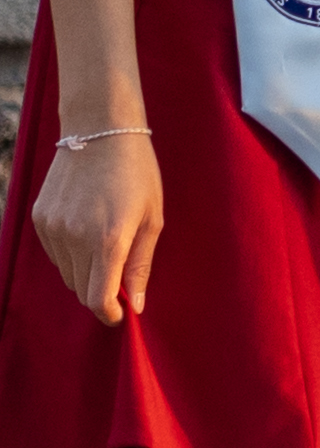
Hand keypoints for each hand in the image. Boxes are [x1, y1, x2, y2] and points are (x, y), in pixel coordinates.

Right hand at [31, 130, 161, 325]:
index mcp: (107, 241)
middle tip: (120, 283)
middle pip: (80, 289)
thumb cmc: (138, 175)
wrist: (101, 132)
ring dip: (85, 274)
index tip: (122, 315)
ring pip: (65, 273)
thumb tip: (137, 303)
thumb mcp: (152, 219)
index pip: (97, 298)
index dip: (109, 313)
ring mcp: (52, 228)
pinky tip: (87, 234)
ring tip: (106, 250)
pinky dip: (70, 255)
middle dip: (100, 294)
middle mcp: (74, 238)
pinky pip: (54, 253)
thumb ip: (141, 265)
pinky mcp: (39, 218)